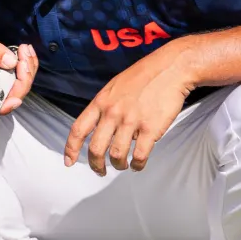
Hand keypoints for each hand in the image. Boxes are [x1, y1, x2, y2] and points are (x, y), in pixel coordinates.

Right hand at [0, 14, 37, 114]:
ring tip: (25, 48)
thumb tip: (10, 62)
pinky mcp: (4, 72)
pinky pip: (21, 75)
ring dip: (28, 68)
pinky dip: (28, 64)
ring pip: (20, 86)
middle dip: (24, 76)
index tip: (20, 82)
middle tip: (24, 53)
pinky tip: (25, 50)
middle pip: (12, 96)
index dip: (9, 101)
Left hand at [64, 47, 194, 174]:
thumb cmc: (144, 76)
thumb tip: (98, 125)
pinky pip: (139, 155)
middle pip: (95, 149)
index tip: (69, 162)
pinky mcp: (150, 129)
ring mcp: (131, 122)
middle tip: (100, 171)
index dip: (71, 149)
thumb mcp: (114, 86)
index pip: (78, 130)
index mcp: (101, 102)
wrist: (171, 68)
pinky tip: (137, 164)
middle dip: (96, 165)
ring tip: (122, 165)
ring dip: (118, 165)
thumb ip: (104, 105)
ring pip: (116, 155)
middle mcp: (112, 113)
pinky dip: (137, 165)